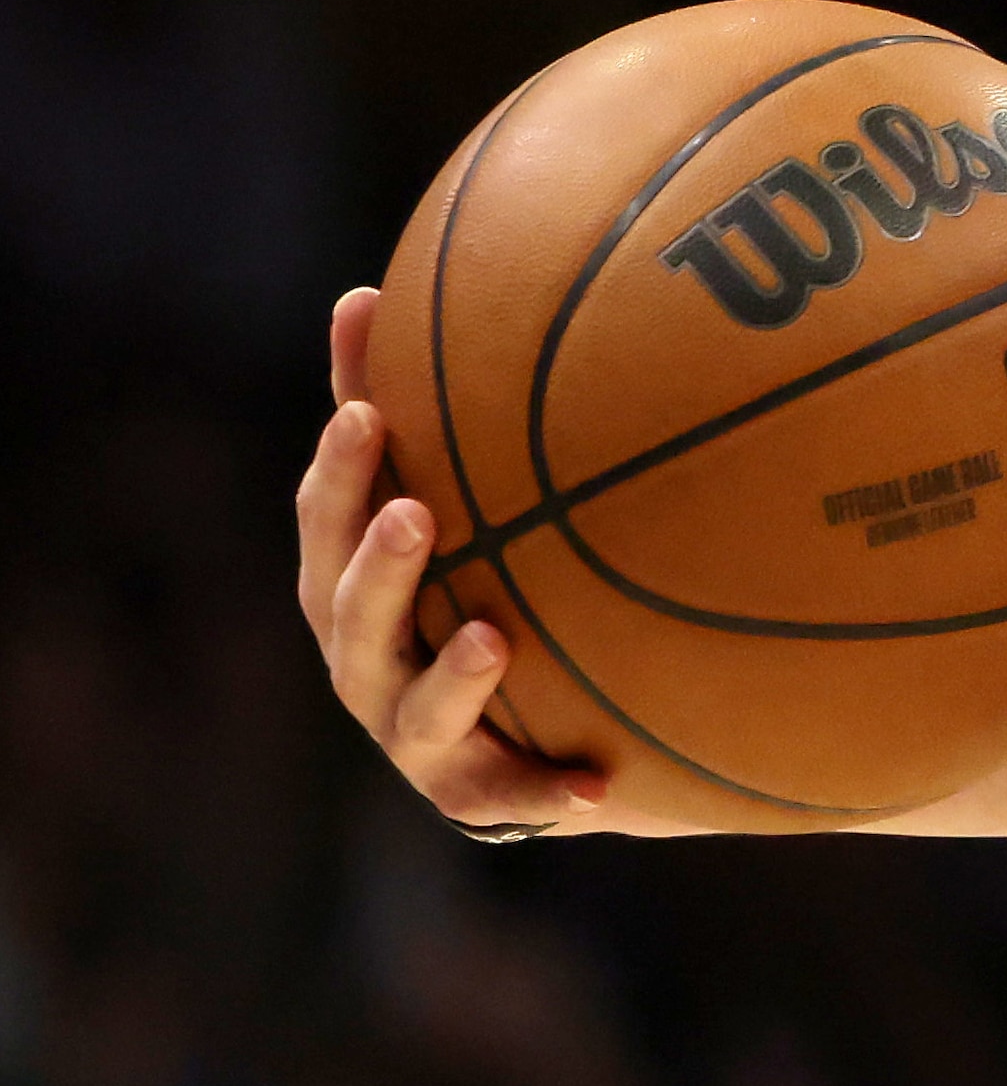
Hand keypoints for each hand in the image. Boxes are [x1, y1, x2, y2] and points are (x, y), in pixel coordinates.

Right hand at [295, 286, 658, 841]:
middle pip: (348, 612)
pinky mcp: (475, 798)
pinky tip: (597, 785)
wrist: (555, 733)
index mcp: (352, 585)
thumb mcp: (460, 499)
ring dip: (448, 676)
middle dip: (377, 565)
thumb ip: (419, 408)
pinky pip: (512, 797)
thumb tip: (367, 287)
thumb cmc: (486, 587)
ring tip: (494, 638)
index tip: (372, 412)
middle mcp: (365, 661)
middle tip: (417, 509)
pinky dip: (546, 788)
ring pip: (410, 708)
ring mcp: (412, 738)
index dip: (343, 470)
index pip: (329, 519)